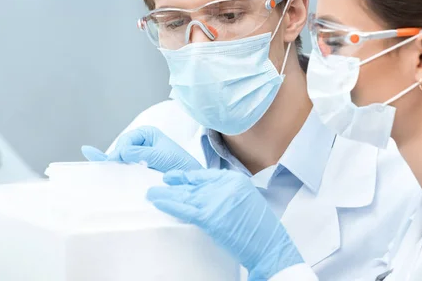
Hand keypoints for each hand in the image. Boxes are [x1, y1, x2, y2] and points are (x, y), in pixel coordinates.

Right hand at [81, 126, 201, 171]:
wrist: (187, 180)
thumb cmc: (178, 164)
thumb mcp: (159, 156)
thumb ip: (139, 154)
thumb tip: (120, 153)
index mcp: (147, 133)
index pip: (127, 140)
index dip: (121, 151)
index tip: (118, 161)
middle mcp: (140, 142)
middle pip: (120, 149)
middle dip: (116, 158)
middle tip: (112, 168)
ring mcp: (137, 154)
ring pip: (119, 158)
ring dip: (114, 164)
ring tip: (104, 169)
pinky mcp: (136, 166)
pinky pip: (119, 162)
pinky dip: (107, 161)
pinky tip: (88, 152)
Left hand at [147, 169, 303, 280]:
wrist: (270, 247)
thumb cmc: (259, 231)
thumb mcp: (245, 202)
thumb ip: (227, 195)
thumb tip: (207, 197)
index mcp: (235, 180)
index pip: (205, 175)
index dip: (187, 177)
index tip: (174, 178)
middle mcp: (225, 185)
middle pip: (193, 184)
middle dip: (174, 185)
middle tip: (159, 184)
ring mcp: (217, 199)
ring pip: (185, 195)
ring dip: (166, 194)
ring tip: (151, 193)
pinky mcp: (210, 215)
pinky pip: (183, 207)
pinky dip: (168, 203)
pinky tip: (158, 201)